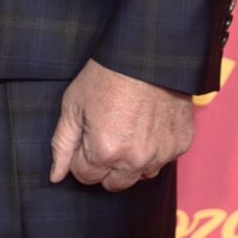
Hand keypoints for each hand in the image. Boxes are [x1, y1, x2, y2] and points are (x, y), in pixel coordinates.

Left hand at [49, 60, 194, 189]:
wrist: (148, 53)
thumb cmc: (107, 75)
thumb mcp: (74, 105)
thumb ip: (62, 145)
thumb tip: (55, 176)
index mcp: (105, 151)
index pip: (85, 177)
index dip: (82, 157)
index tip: (87, 137)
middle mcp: (135, 159)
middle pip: (113, 184)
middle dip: (105, 166)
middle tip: (107, 135)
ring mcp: (162, 153)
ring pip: (140, 175)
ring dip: (132, 162)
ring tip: (129, 129)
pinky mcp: (181, 144)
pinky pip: (163, 160)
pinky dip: (155, 149)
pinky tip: (149, 125)